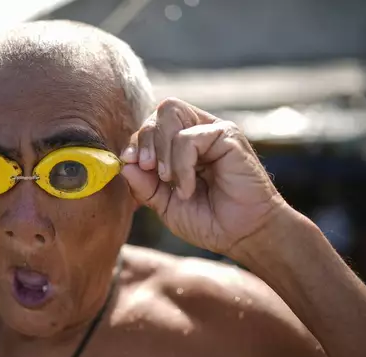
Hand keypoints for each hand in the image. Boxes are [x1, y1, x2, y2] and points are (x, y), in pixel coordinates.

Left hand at [120, 98, 285, 257]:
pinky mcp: (227, 135)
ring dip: (162, 150)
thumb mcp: (165, 204)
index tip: (130, 163)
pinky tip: (188, 188)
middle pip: (159, 111)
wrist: (241, 235)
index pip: (150, 125)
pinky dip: (181, 165)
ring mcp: (212, 131)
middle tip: (150, 171)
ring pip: (170, 114)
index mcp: (180, 145)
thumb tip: (124, 163)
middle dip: (145, 140)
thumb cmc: (208, 221)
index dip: (136, 142)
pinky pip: (188, 137)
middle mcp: (196, 132)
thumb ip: (144, 185)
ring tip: (169, 180)